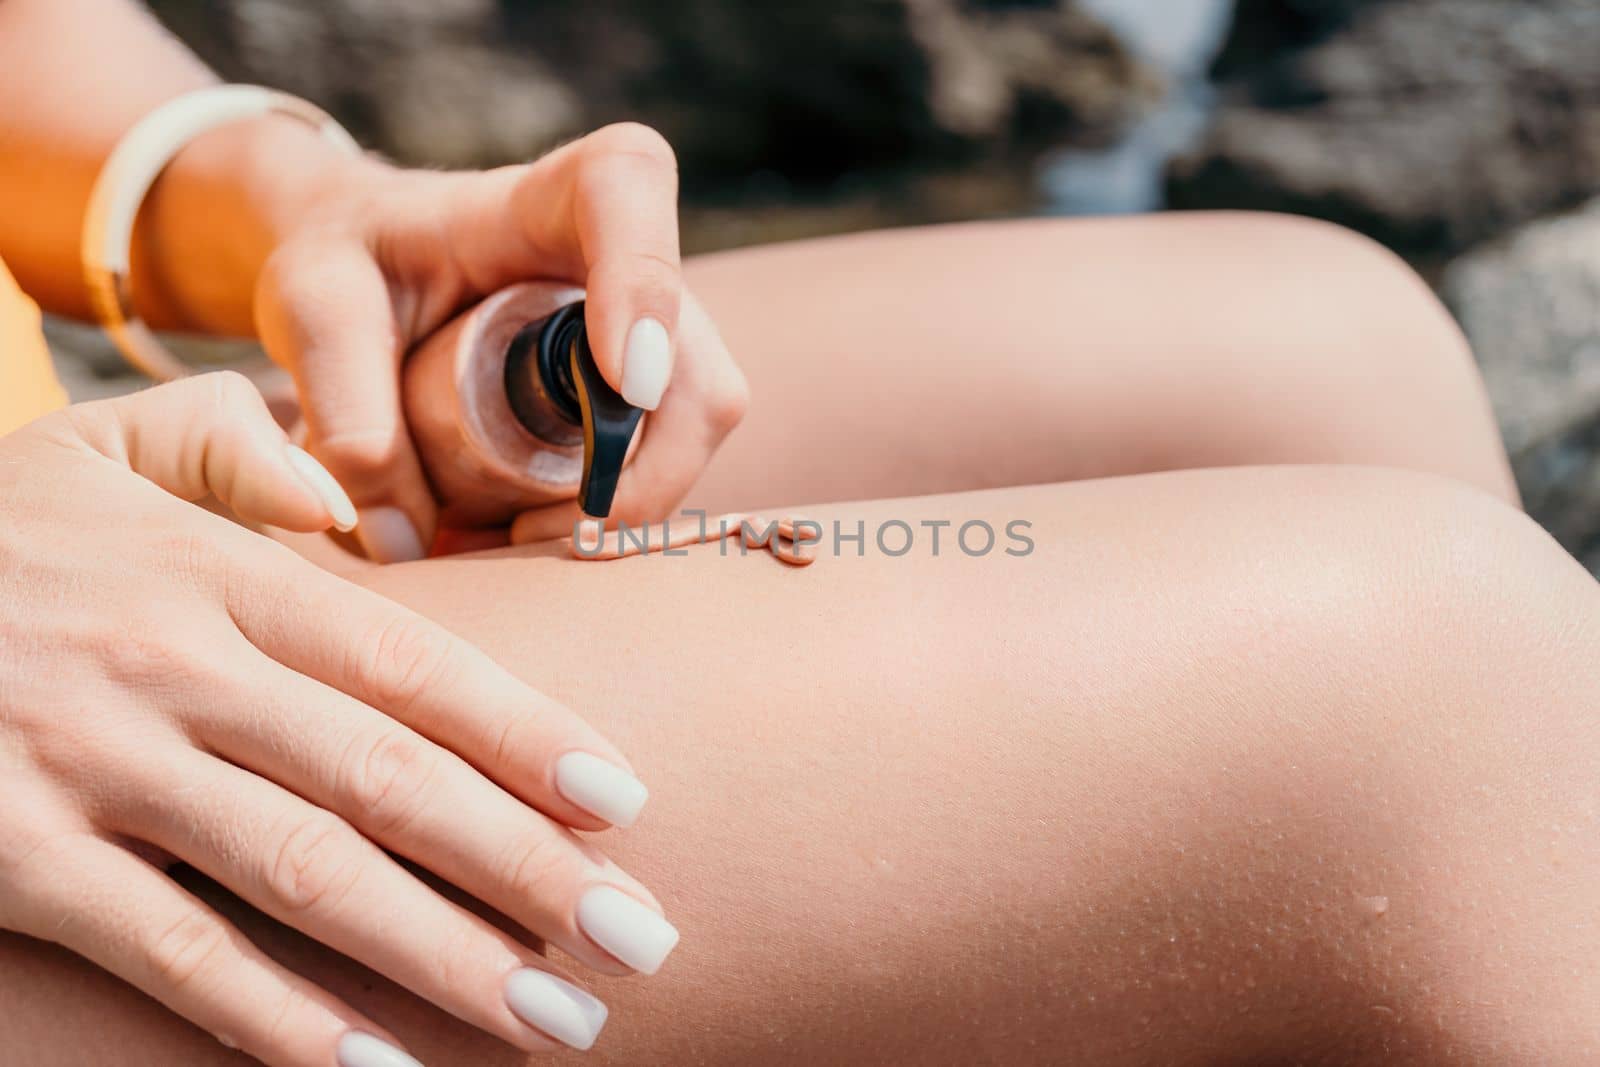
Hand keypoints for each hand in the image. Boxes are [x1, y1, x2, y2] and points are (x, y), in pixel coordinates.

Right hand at [0, 374, 675, 1063]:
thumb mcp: (102, 454)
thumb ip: (233, 455)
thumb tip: (351, 504)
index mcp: (216, 573)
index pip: (412, 662)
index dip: (528, 735)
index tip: (626, 802)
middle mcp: (176, 666)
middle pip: (390, 779)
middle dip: (528, 867)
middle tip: (641, 935)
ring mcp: (94, 765)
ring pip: (310, 874)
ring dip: (446, 955)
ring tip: (558, 1014)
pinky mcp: (18, 858)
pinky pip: (174, 952)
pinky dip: (282, 1018)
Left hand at [253, 122, 748, 560]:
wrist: (369, 272)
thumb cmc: (350, 264)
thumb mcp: (314, 310)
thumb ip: (342, 405)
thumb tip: (404, 539)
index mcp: (546, 196)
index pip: (623, 189)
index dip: (643, 282)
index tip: (622, 379)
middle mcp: (629, 258)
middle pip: (696, 367)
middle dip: (636, 474)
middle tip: (527, 530)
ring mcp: (655, 330)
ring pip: (696, 430)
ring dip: (622, 510)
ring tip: (505, 538)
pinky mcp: (650, 391)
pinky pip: (668, 463)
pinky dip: (612, 518)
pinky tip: (525, 531)